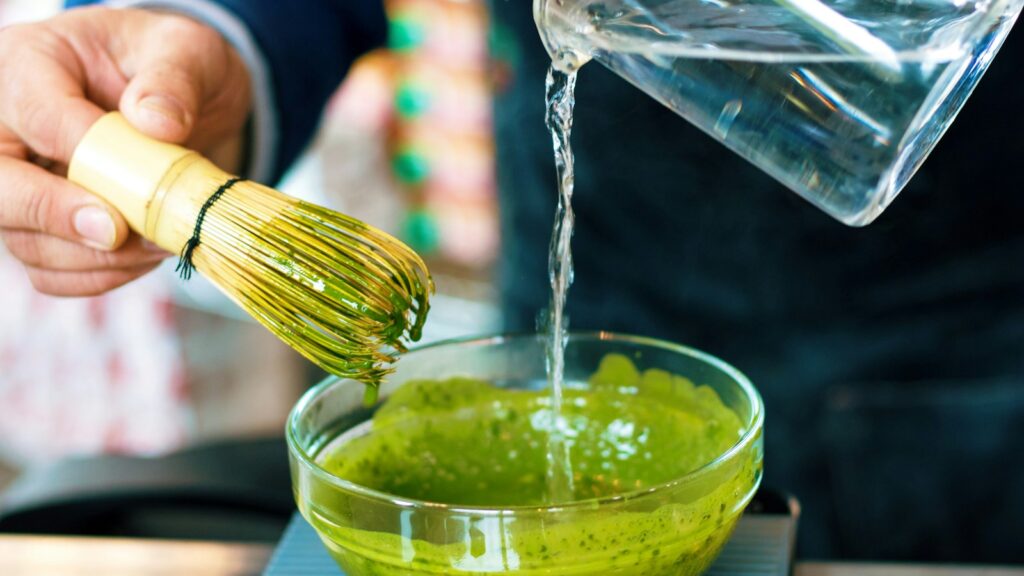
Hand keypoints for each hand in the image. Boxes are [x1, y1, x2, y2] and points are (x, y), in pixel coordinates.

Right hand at [0, 6, 251, 295]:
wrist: (192, 105)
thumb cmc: (179, 68)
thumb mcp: (189, 51)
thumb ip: (175, 79)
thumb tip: (157, 122)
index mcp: (31, 63)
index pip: (35, 112)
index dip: (78, 151)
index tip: (130, 183)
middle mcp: (7, 127)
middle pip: (0, 187)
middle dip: (57, 215)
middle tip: (117, 231)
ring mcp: (21, 184)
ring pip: (26, 240)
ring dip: (96, 256)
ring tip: (159, 241)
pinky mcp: (43, 229)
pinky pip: (52, 272)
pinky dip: (101, 275)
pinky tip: (146, 256)